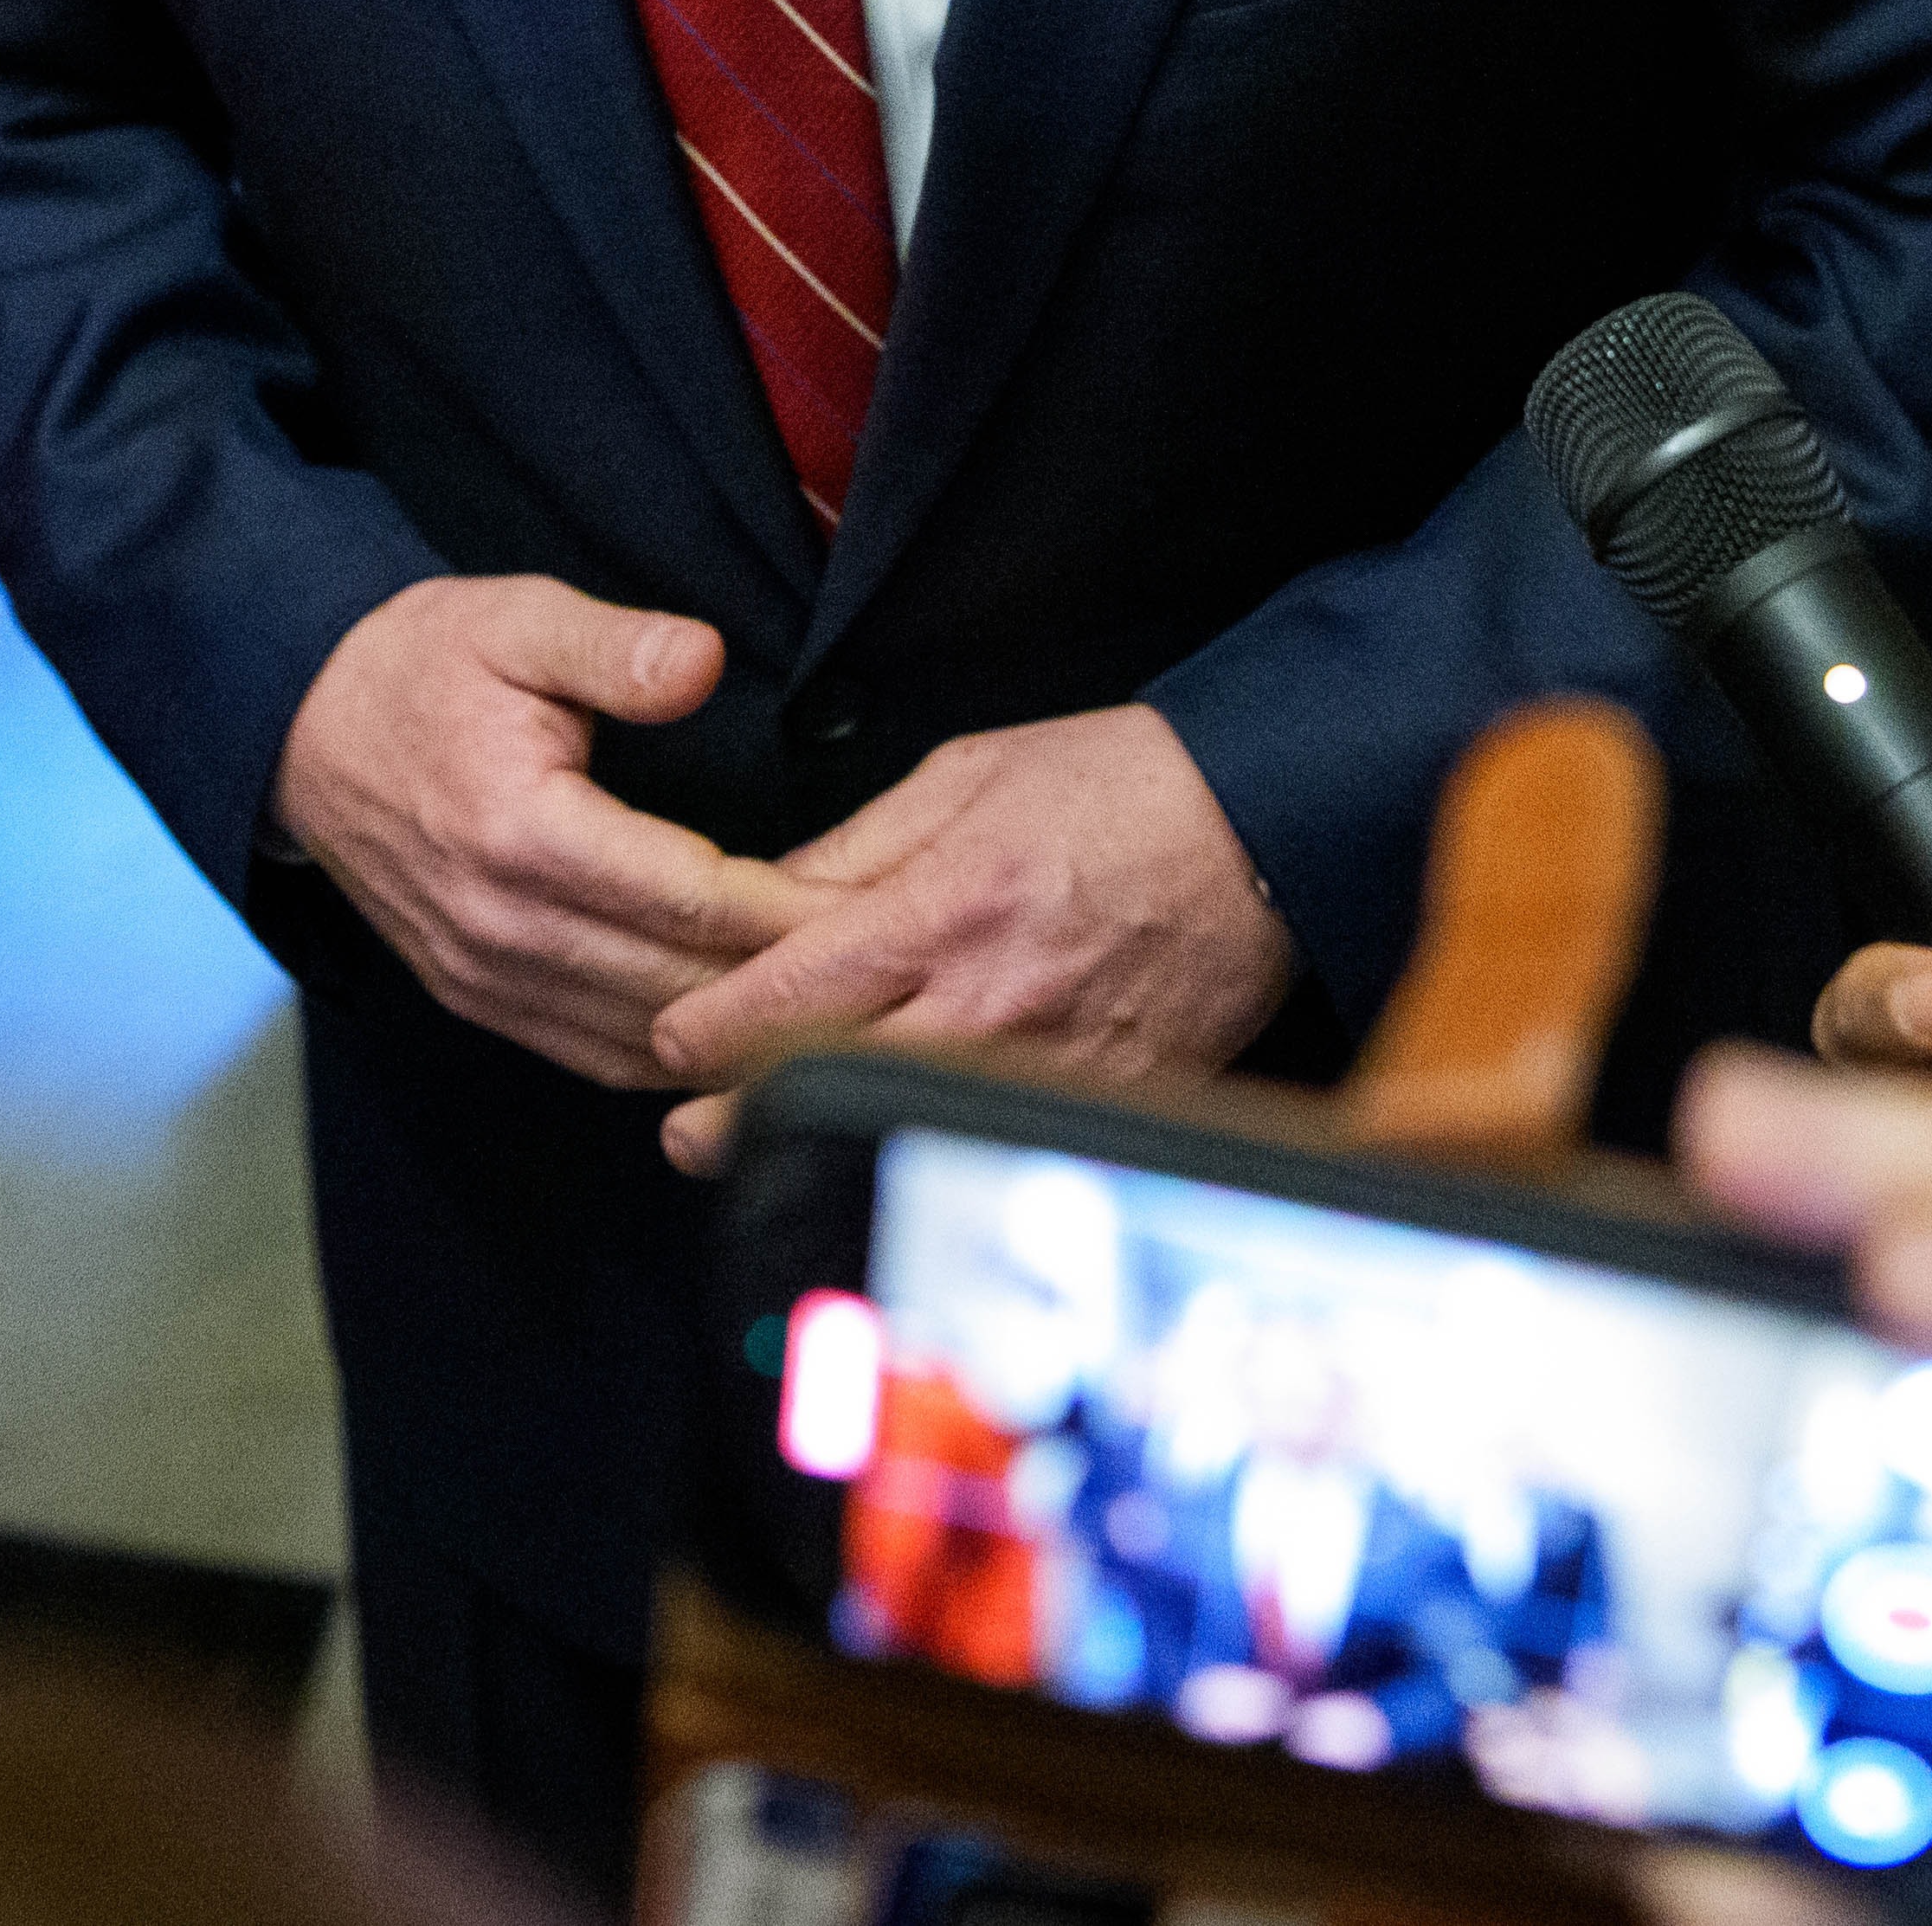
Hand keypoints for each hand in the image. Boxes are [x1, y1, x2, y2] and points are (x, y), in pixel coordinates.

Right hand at [272, 576, 829, 1087]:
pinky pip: (592, 1056)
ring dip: (733, 1038)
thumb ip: (616, 647)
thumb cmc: (416, 665)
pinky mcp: (474, 996)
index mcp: (522, 834)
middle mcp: (502, 926)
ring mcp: (483, 975)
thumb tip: (705, 661)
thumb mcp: (516, 618)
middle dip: (784, 987)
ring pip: (641, 1045)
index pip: (692, 903)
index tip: (871, 905)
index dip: (791, 913)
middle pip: (679, 990)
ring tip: (824, 1013)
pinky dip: (669, 1056)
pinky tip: (733, 1039)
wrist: (298, 725)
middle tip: (877, 970)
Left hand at [646, 704, 1300, 1176]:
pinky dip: (926, 1144)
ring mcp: (1045, 1067)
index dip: (710, 1028)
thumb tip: (768, 900)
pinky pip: (990, 1140)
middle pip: (826, 1084)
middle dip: (737, 1114)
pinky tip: (889, 1144)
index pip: (789, 995)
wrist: (1262, 828)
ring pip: (898, 1126)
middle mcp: (986, 1002)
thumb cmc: (1116, 786)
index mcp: (943, 910)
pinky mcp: (1099, 1104)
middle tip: (682, 1134)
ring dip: (819, 1139)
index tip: (669, 1038)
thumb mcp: (964, 779)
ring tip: (751, 1153)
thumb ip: (856, 849)